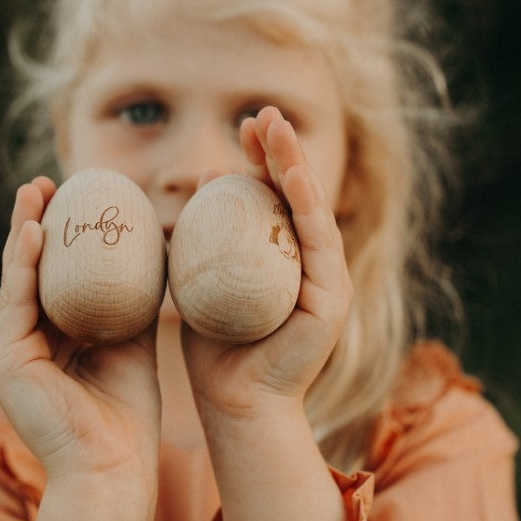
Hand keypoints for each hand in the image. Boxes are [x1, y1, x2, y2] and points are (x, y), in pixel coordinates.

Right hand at [0, 177, 162, 493]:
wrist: (114, 470)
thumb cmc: (128, 418)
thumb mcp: (135, 345)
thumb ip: (136, 305)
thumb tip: (159, 256)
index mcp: (54, 343)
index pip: (55, 279)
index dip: (63, 237)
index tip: (78, 198)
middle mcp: (27, 345)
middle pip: (31, 272)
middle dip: (37, 224)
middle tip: (48, 182)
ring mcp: (12, 354)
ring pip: (17, 280)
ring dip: (24, 233)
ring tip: (35, 191)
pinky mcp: (6, 363)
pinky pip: (14, 303)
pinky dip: (24, 266)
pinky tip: (35, 232)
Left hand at [180, 107, 353, 419]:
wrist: (237, 407)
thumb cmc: (213, 352)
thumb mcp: (200, 286)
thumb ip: (199, 246)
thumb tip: (188, 192)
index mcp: (280, 259)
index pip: (272, 198)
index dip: (260, 159)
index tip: (240, 127)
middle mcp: (309, 264)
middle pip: (296, 195)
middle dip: (280, 150)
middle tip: (261, 113)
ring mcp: (326, 280)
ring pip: (311, 210)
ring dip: (295, 165)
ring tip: (276, 128)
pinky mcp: (332, 299)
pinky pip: (318, 244)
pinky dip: (305, 207)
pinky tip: (291, 177)